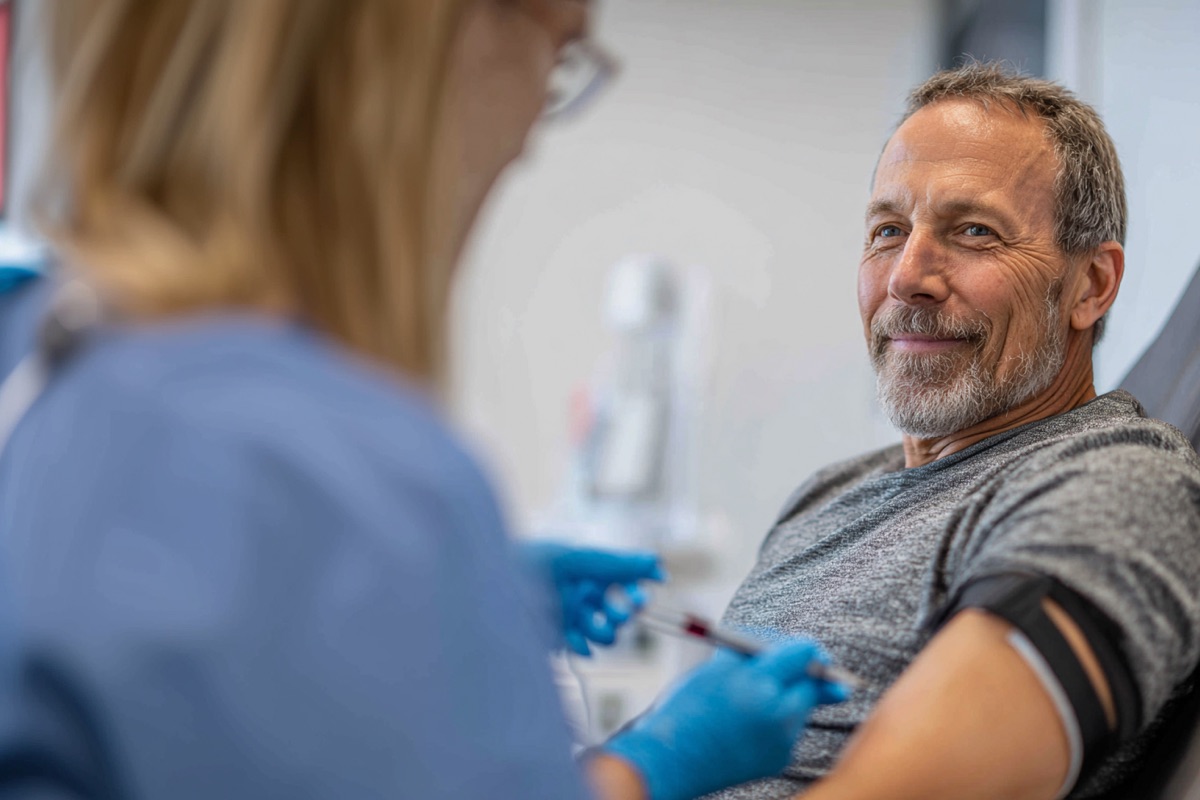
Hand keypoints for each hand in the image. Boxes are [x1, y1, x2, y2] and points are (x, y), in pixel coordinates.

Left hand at [519, 541, 663, 655]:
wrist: (502, 580)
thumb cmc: (541, 561)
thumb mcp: (583, 560)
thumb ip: (621, 564)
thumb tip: (658, 562)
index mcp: (595, 573)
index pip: (629, 586)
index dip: (639, 593)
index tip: (644, 598)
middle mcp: (588, 596)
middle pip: (620, 615)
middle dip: (623, 615)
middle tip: (621, 612)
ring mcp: (574, 618)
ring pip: (604, 635)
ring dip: (605, 633)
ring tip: (595, 625)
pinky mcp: (560, 635)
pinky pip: (581, 648)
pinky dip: (583, 647)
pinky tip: (579, 641)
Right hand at [602, 639, 848, 799]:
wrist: (671, 759)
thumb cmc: (689, 705)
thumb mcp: (720, 665)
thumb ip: (762, 650)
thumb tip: (808, 649)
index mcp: (758, 683)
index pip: (804, 654)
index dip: (800, 647)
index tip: (794, 648)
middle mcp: (777, 714)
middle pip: (811, 682)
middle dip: (798, 674)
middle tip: (773, 672)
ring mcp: (782, 741)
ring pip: (801, 705)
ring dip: (786, 696)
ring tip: (747, 702)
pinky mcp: (780, 760)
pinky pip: (790, 729)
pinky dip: (776, 720)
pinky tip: (747, 723)